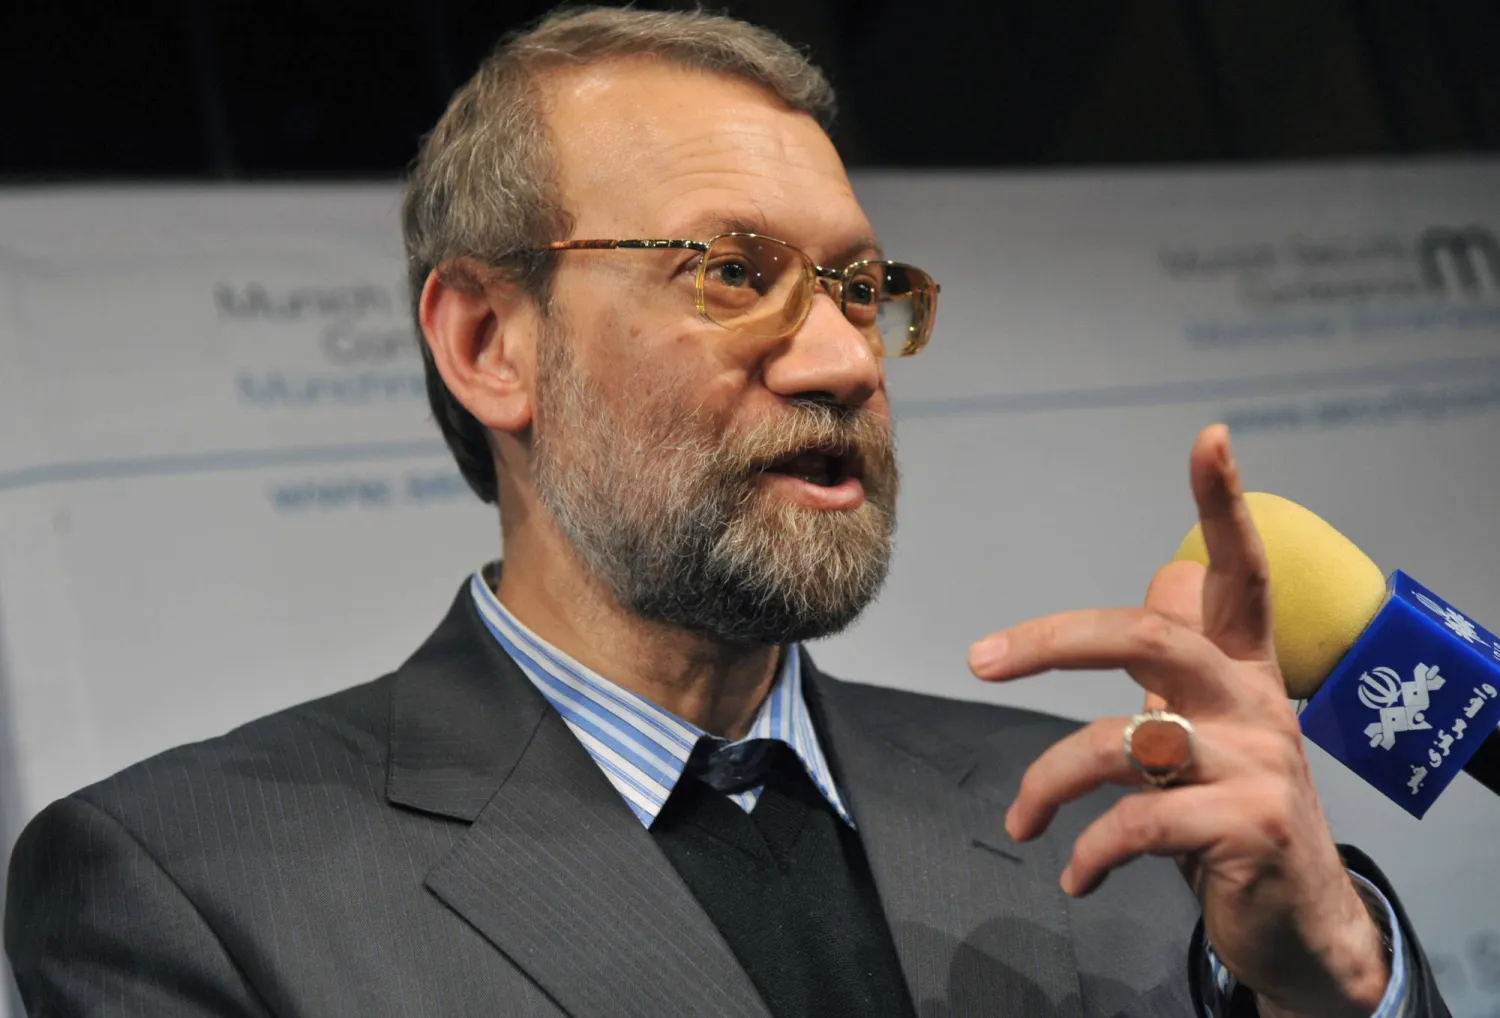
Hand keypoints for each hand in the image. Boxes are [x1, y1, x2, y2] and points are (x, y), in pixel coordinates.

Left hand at [967, 425, 1388, 1017]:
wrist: (1301, 923)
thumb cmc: (1231, 814)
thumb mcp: (1208, 732)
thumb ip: (1176, 665)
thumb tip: (1162, 573)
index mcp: (1242, 669)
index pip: (1241, 572)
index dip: (1224, 504)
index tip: (1209, 437)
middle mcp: (1254, 701)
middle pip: (1149, 635)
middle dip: (1051, 641)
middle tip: (980, 661)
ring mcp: (1258, 762)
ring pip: (1122, 741)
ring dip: (1049, 781)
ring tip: (1022, 820)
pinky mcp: (1248, 826)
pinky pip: (1135, 822)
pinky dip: (1088, 852)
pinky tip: (1075, 875)